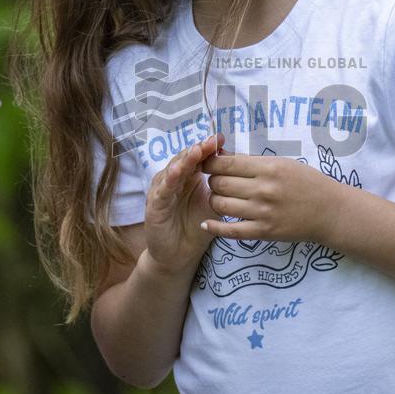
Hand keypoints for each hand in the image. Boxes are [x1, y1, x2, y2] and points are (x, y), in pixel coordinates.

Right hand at [144, 132, 226, 270]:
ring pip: (172, 171)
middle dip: (198, 149)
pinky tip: (177, 173)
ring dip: (184, 160)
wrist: (179, 255)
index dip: (207, 148)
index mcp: (188, 177)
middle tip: (210, 141)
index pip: (197, 158)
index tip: (220, 138)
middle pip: (184, 159)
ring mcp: (162, 191)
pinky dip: (169, 180)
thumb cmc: (196, 227)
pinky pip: (162, 191)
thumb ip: (222, 188)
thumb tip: (240, 169)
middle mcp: (173, 180)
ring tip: (196, 151)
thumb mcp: (213, 205)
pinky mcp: (154, 206)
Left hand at [199, 151, 328, 242]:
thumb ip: (252, 161)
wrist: (330, 211)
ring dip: (215, 200)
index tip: (208, 163)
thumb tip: (221, 156)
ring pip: (220, 205)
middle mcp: (263, 189)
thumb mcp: (282, 163)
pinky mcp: (263, 232)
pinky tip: (206, 223)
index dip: (210, 162)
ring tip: (221, 197)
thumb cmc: (307, 183)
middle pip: (219, 183)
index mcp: (268, 168)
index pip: (225, 163)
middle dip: (212, 180)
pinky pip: (230, 231)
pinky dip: (214, 227)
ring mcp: (262, 212)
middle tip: (216, 180)